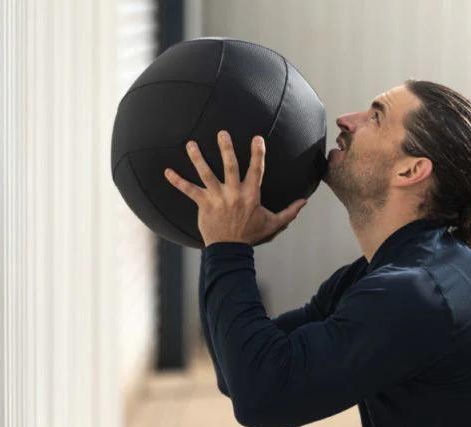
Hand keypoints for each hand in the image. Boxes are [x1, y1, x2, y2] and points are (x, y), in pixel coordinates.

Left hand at [164, 130, 308, 246]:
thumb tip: (304, 201)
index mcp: (251, 195)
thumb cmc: (251, 235)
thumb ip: (289, 212)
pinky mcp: (203, 205)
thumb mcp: (273, 224)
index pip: (257, 170)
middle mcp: (234, 193)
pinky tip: (166, 172)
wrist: (230, 250)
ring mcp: (217, 198)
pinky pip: (188, 190)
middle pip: (229, 166)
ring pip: (206, 174)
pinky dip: (177, 181)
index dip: (258, 154)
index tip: (257, 138)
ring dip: (197, 158)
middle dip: (226, 148)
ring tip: (190, 144)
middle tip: (222, 133)